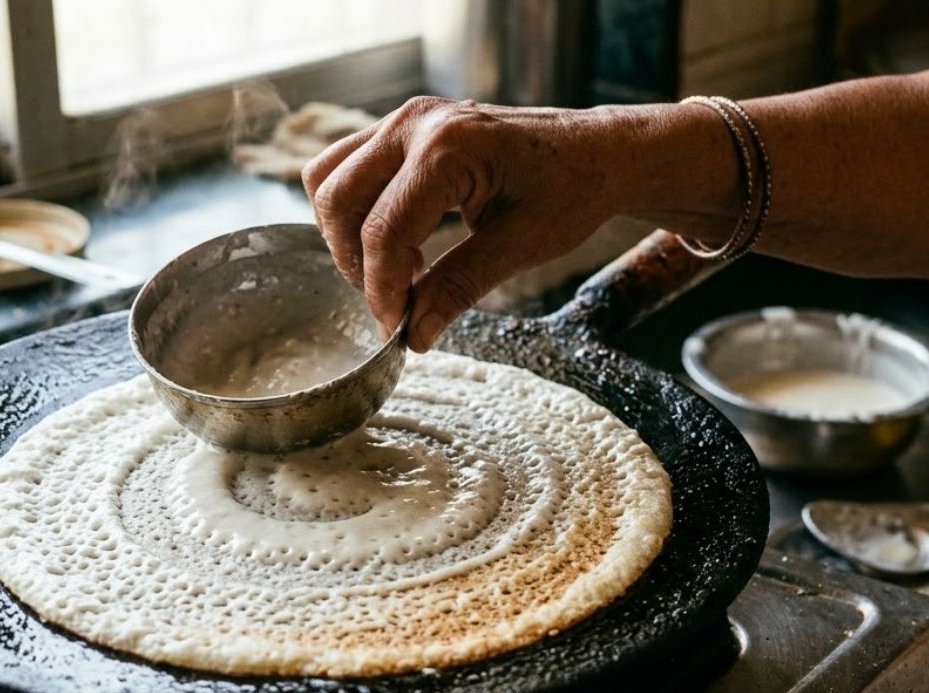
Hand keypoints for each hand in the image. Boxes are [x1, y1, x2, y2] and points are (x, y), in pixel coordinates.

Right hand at [304, 97, 722, 350]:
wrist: (599, 152)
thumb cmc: (572, 190)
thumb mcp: (522, 247)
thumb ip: (459, 288)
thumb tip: (413, 336)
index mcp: (450, 148)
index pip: (384, 230)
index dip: (381, 290)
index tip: (394, 330)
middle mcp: (417, 123)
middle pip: (339, 200)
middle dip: (357, 263)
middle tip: (396, 303)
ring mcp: (406, 119)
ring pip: (329, 180)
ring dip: (348, 235)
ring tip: (401, 271)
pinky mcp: (404, 128)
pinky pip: (347, 167)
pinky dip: (357, 212)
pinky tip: (401, 244)